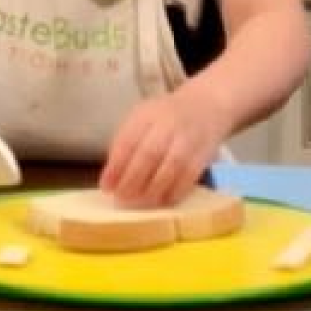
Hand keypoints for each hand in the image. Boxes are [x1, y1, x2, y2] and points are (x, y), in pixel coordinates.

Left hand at [98, 83, 231, 207]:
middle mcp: (168, 125)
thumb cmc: (164, 117)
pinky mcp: (203, 155)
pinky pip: (189, 177)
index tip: (105, 187)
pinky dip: (174, 193)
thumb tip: (112, 174)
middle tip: (121, 199)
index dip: (116, 166)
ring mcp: (187, 140)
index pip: (128, 140)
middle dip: (132, 180)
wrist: (205, 106)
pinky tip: (162, 202)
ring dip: (153, 190)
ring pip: (170, 168)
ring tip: (139, 204)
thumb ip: (126, 141)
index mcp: (146, 115)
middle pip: (149, 154)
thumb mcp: (141, 118)